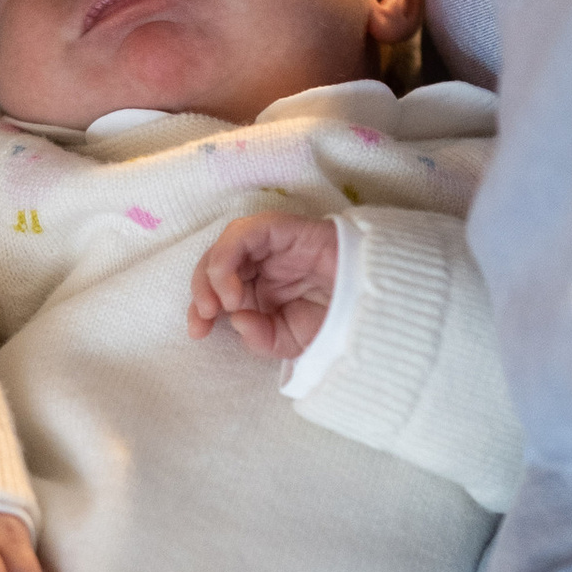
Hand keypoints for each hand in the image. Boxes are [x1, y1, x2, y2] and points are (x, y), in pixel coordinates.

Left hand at [189, 212, 341, 360]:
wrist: (372, 301)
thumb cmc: (335, 319)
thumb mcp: (291, 342)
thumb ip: (260, 338)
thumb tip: (236, 321)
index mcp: (258, 290)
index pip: (216, 291)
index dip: (200, 310)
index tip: (198, 333)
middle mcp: (260, 265)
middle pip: (213, 266)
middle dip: (201, 293)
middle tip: (203, 321)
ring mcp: (269, 246)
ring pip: (224, 246)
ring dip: (211, 276)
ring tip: (221, 306)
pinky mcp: (280, 228)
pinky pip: (243, 233)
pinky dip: (227, 259)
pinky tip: (232, 289)